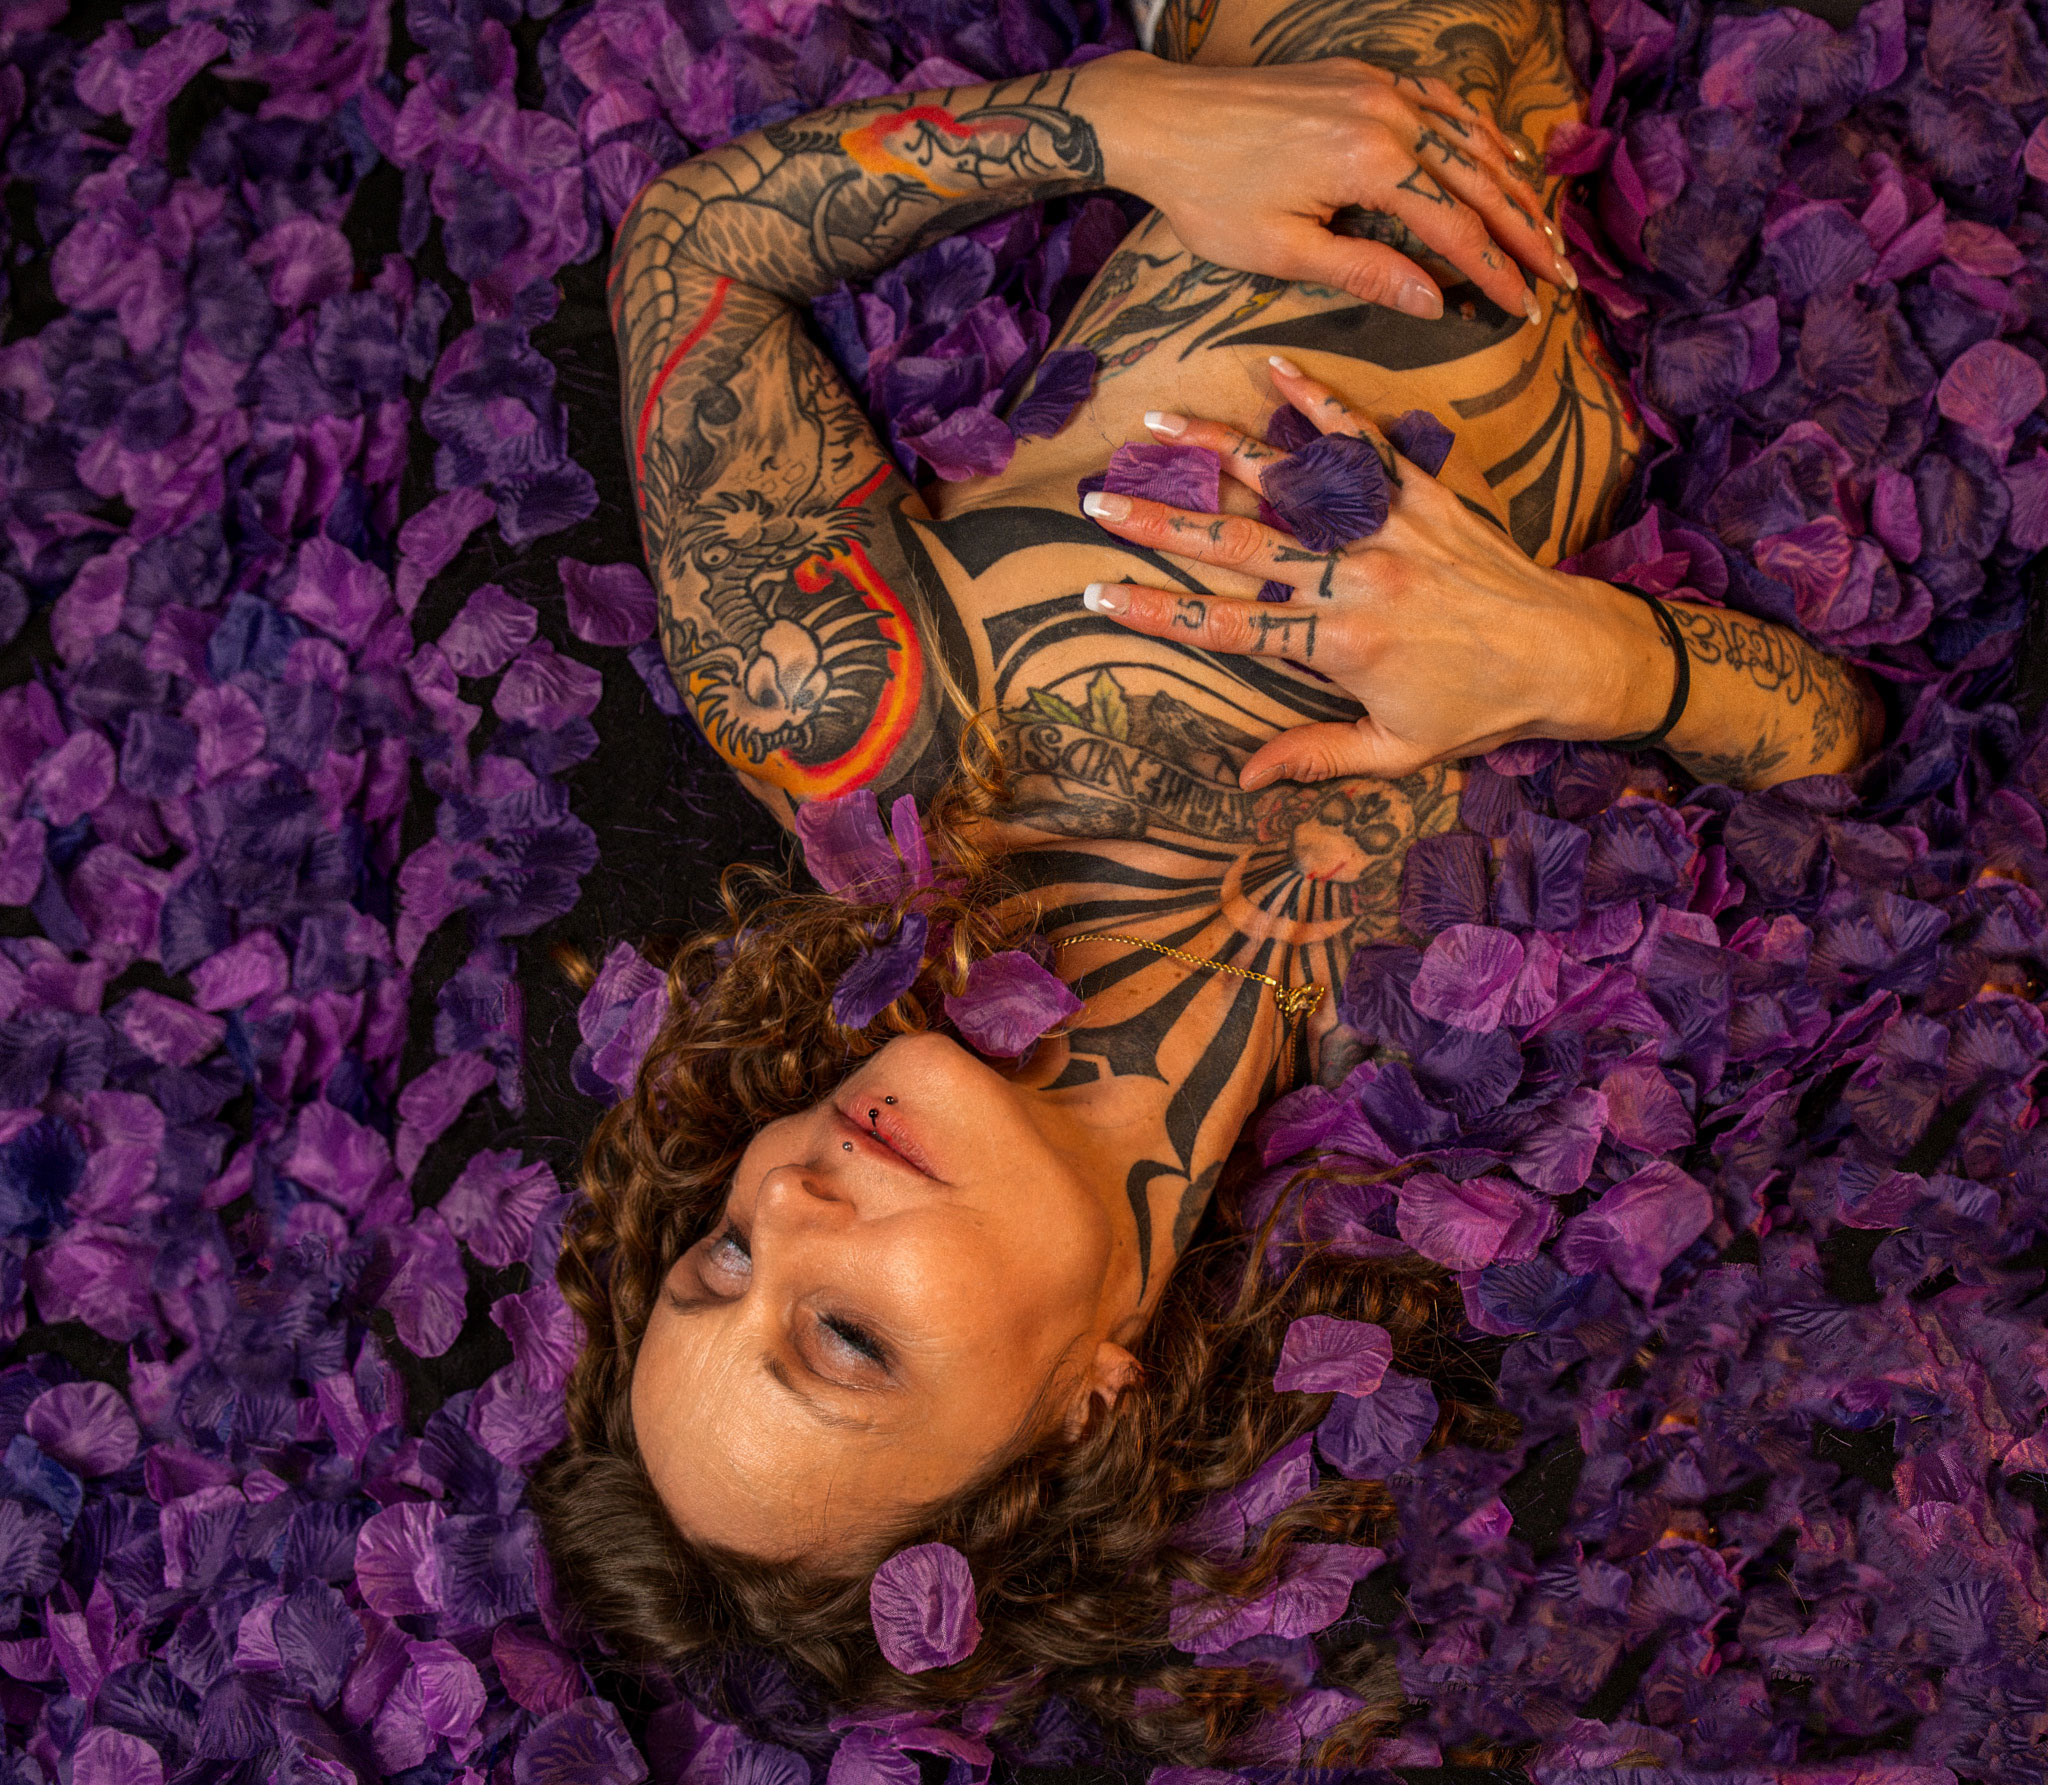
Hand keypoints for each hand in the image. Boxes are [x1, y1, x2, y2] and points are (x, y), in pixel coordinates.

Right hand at [1075, 358, 1669, 787]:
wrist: (1569, 654)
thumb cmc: (1479, 711)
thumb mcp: (1397, 751)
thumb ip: (1316, 757)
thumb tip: (1243, 775)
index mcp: (1340, 645)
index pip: (1225, 625)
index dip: (1153, 610)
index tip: (1095, 592)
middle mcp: (1355, 578)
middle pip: (1237, 544)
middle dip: (1160, 522)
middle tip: (1099, 501)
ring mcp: (1387, 528)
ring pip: (1289, 481)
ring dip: (1217, 450)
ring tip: (1158, 424)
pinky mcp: (1421, 495)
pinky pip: (1364, 440)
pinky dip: (1321, 402)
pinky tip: (1275, 368)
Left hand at [1076, 53, 1572, 323]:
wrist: (1160, 120)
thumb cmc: (1210, 195)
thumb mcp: (1284, 251)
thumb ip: (1366, 273)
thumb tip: (1433, 302)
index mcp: (1371, 163)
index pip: (1456, 227)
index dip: (1495, 273)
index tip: (1525, 308)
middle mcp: (1388, 115)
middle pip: (1479, 180)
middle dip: (1523, 233)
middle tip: (1559, 277)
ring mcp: (1378, 88)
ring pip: (1469, 138)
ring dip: (1512, 186)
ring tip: (1543, 230)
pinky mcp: (1362, 76)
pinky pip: (1440, 103)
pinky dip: (1476, 134)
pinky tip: (1498, 158)